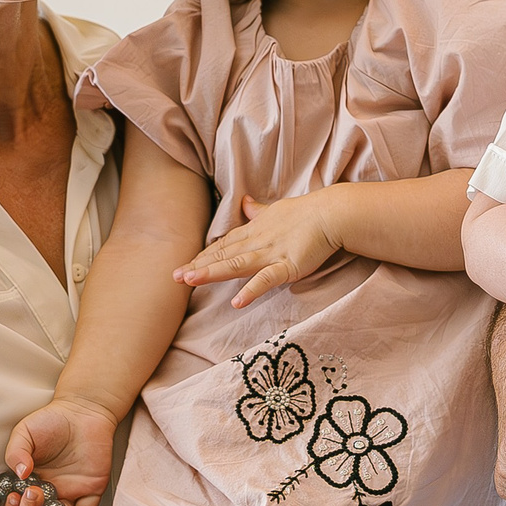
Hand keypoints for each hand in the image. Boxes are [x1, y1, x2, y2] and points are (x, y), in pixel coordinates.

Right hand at [3, 396, 122, 505]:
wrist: (83, 410)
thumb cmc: (51, 420)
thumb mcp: (24, 433)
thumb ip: (16, 452)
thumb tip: (19, 474)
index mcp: (31, 480)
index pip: (19, 503)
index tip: (14, 496)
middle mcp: (49, 490)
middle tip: (31, 498)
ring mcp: (70, 492)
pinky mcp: (90, 490)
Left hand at [178, 191, 341, 308]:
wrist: (331, 213)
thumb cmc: (307, 212)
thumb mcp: (276, 209)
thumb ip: (258, 210)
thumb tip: (245, 203)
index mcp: (254, 231)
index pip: (224, 245)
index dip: (204, 256)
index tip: (185, 265)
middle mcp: (257, 242)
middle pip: (223, 256)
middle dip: (198, 266)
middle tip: (174, 276)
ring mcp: (271, 254)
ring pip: (235, 264)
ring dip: (212, 272)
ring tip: (190, 280)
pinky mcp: (288, 265)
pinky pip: (266, 279)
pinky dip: (251, 290)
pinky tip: (237, 301)